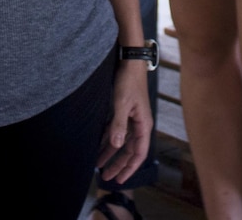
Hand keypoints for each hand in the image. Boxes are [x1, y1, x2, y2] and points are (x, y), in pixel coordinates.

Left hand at [99, 60, 153, 181]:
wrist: (131, 62)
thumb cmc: (128, 82)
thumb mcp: (122, 104)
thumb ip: (119, 125)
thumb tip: (117, 146)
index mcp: (143, 125)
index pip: (138, 153)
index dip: (129, 167)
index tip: (119, 179)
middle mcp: (139, 125)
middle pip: (129, 150)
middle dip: (118, 164)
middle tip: (105, 176)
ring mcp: (132, 119)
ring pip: (122, 142)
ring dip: (111, 153)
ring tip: (99, 165)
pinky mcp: (125, 113)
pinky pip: (117, 132)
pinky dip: (109, 140)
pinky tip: (99, 146)